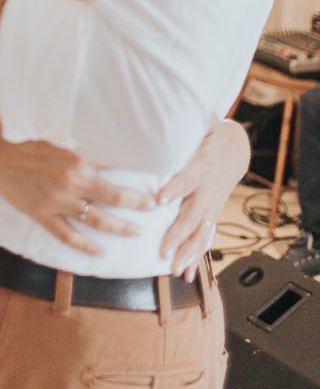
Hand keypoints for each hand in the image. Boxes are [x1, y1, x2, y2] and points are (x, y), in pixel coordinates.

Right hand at [0, 119, 153, 256]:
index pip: (117, 172)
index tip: (153, 186)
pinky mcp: (41, 214)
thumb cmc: (24, 136)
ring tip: (135, 232)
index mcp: (78, 160)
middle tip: (153, 209)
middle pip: (114, 199)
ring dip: (119, 227)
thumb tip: (108, 146)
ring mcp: (56, 201)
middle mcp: (72, 183)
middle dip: (137, 206)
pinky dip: (85, 246)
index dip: (137, 181)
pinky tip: (99, 252)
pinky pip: (67, 235)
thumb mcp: (58, 134)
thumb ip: (83, 145)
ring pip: (96, 220)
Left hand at [158, 116, 249, 279]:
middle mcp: (206, 189)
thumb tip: (153, 113)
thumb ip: (177, 124)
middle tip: (163, 251)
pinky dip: (196, 257)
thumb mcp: (197, 124)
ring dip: (187, 253)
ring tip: (174, 270)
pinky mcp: (211, 214)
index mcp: (200, 165)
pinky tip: (186, 275)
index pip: (185, 178)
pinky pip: (204, 239)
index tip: (158, 200)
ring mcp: (211, 205)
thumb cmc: (207, 134)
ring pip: (200, 232)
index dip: (173, 189)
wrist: (235, 148)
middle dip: (177, 234)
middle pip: (192, 214)